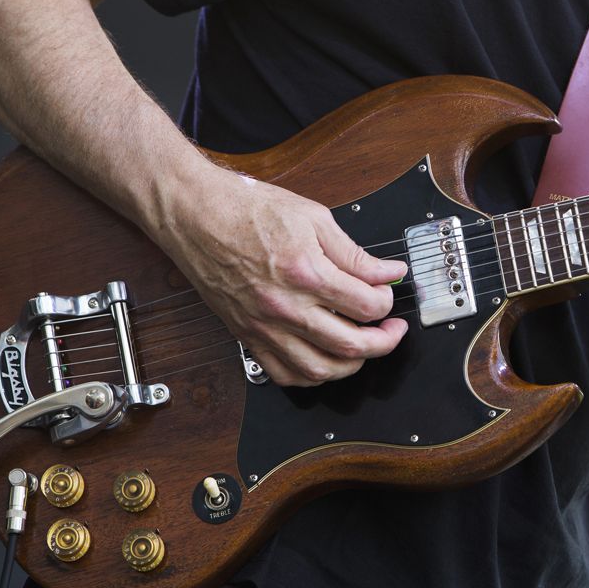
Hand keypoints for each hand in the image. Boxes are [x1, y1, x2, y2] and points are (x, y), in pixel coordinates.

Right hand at [157, 166, 408, 385]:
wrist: (196, 216)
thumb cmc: (247, 210)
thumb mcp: (313, 218)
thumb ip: (354, 254)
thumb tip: (387, 272)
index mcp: (306, 272)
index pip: (366, 305)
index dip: (387, 301)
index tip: (389, 292)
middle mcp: (285, 306)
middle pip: (350, 345)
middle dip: (384, 342)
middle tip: (392, 330)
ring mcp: (264, 327)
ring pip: (320, 370)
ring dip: (352, 365)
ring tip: (365, 348)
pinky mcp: (247, 336)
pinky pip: (284, 374)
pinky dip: (312, 376)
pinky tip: (325, 361)